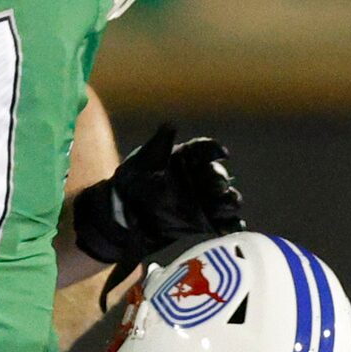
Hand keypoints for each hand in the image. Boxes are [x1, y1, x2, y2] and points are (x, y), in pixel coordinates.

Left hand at [72, 123, 244, 304]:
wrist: (121, 215)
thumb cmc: (130, 181)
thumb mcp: (142, 160)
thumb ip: (159, 144)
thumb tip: (170, 125)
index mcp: (186, 158)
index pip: (206, 151)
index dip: (216, 151)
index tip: (223, 154)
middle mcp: (198, 178)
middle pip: (219, 177)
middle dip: (221, 181)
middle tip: (218, 187)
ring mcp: (203, 201)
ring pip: (226, 200)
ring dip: (229, 202)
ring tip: (226, 205)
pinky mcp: (203, 222)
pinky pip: (223, 224)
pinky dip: (229, 225)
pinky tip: (226, 227)